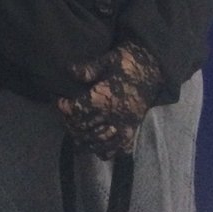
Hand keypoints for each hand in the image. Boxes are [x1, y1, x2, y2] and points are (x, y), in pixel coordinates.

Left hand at [57, 41, 161, 158]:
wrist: (153, 68)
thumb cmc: (127, 61)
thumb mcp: (107, 59)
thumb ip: (89, 68)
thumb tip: (69, 70)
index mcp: (107, 97)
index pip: (79, 110)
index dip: (65, 108)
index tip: (59, 102)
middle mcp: (116, 115)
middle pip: (86, 128)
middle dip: (71, 125)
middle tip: (65, 119)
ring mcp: (126, 125)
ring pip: (100, 142)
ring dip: (85, 141)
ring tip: (75, 135)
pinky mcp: (134, 130)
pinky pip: (119, 149)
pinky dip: (106, 152)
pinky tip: (97, 148)